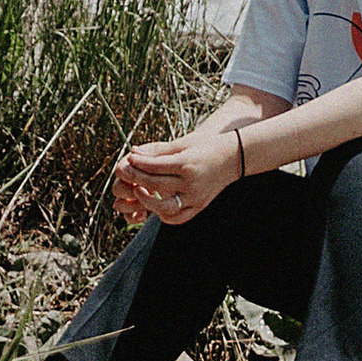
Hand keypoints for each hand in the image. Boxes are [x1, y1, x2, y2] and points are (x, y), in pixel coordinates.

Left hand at [113, 121, 241, 227]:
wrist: (235, 157)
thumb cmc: (207, 146)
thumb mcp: (184, 143)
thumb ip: (158, 150)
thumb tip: (134, 152)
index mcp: (187, 164)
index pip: (155, 166)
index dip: (138, 163)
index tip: (128, 159)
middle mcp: (191, 183)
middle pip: (156, 184)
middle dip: (137, 179)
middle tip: (127, 172)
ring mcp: (195, 198)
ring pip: (163, 207)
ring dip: (147, 200)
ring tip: (139, 190)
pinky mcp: (199, 207)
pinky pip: (177, 217)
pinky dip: (163, 214)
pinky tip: (156, 204)